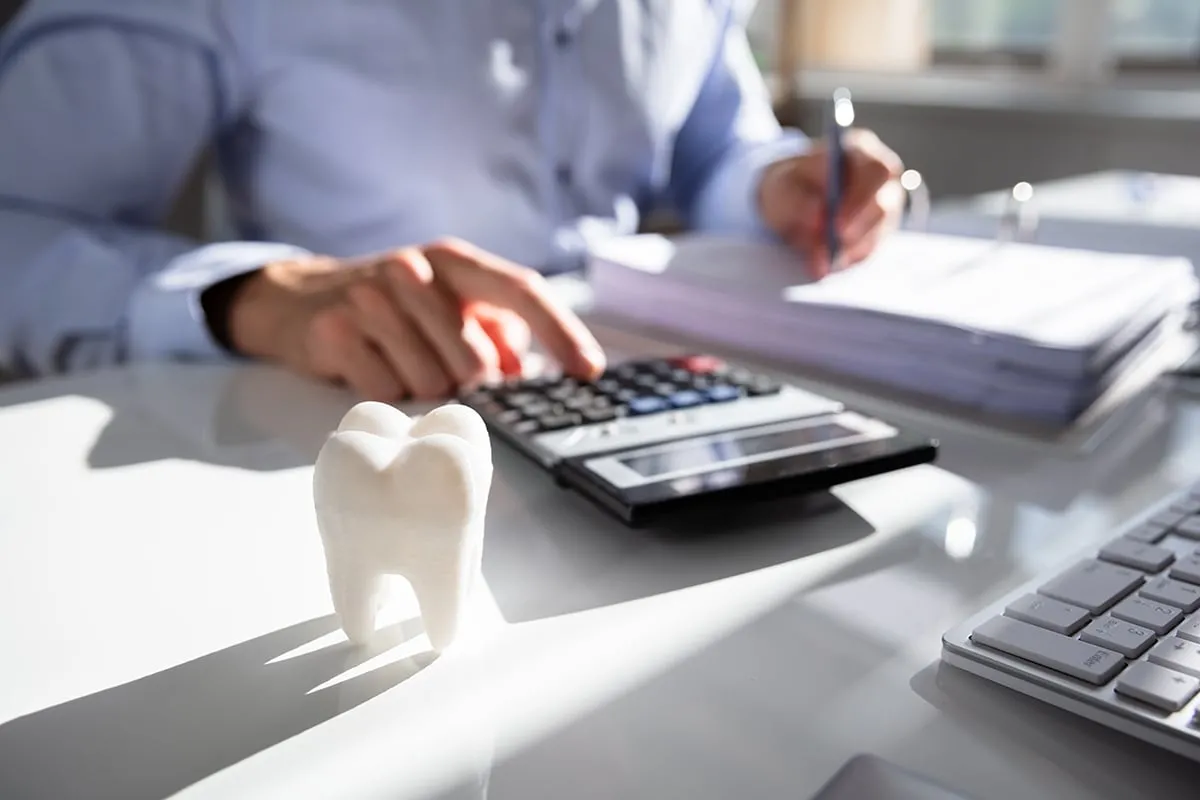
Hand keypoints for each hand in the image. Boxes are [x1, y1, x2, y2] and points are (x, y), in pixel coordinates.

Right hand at [225, 238, 604, 400]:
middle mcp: (414, 270)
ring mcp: (371, 298)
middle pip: (475, 361)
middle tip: (442, 371)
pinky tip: (370, 367)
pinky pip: (388, 393)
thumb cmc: (392, 307)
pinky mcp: (336, 331)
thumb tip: (522, 371)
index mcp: (453, 260)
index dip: (561, 332)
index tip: (589, 370)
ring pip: (432, 383)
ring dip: (423, 389)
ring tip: (398, 361)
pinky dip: (388, 394)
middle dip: (469, 384)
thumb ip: (494, 330)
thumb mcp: (447, 303)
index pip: (521, 290)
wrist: (298, 298)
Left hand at [757, 128, 904, 278]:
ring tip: (818, 261)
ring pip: (877, 233)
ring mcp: (885, 205)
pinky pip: (868, 250)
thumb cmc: (788, 185)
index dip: (861, 200)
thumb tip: (817, 217)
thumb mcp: (780, 186)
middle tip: (832, 249)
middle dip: (858, 230)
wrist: (789, 199)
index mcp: (860, 151)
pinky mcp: (878, 231)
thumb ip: (796, 199)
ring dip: (848, 250)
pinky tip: (825, 263)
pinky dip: (846, 260)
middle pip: (885, 205)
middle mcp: (881, 178)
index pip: (877, 171)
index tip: (836, 225)